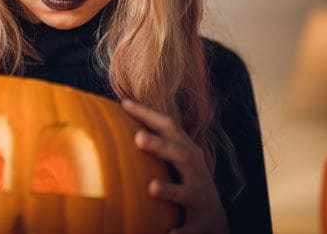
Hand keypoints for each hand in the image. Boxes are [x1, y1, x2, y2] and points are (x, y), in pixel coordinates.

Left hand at [121, 99, 229, 233]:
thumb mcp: (173, 158)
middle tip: (138, 138)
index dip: (148, 114)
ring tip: (152, 188)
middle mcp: (196, 170)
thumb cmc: (184, 179)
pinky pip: (191, 227)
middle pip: (180, 154)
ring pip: (187, 192)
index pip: (169, 127)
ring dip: (171, 190)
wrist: (212, 217)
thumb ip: (153, 141)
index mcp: (186, 150)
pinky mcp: (202, 221)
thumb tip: (114, 118)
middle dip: (160, 145)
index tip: (125, 104)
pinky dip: (182, 231)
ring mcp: (200, 195)